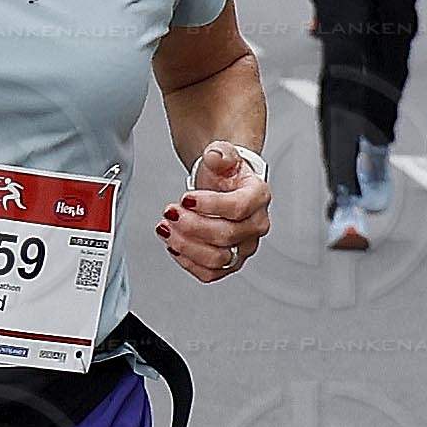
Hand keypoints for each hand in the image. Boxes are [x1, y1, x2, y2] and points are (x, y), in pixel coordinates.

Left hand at [156, 143, 271, 283]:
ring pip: (218, 259)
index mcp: (258, 197)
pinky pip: (210, 274)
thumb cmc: (227, 174)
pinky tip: (173, 245)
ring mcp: (243, 247)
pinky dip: (188, 262)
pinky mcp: (229, 263)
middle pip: (226, 235)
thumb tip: (215, 155)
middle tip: (171, 212)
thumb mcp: (224, 155)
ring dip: (186, 246)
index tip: (186, 198)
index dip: (210, 205)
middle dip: (192, 225)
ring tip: (167, 228)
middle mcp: (255, 225)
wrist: (225, 187)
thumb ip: (221, 153)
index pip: (238, 207)